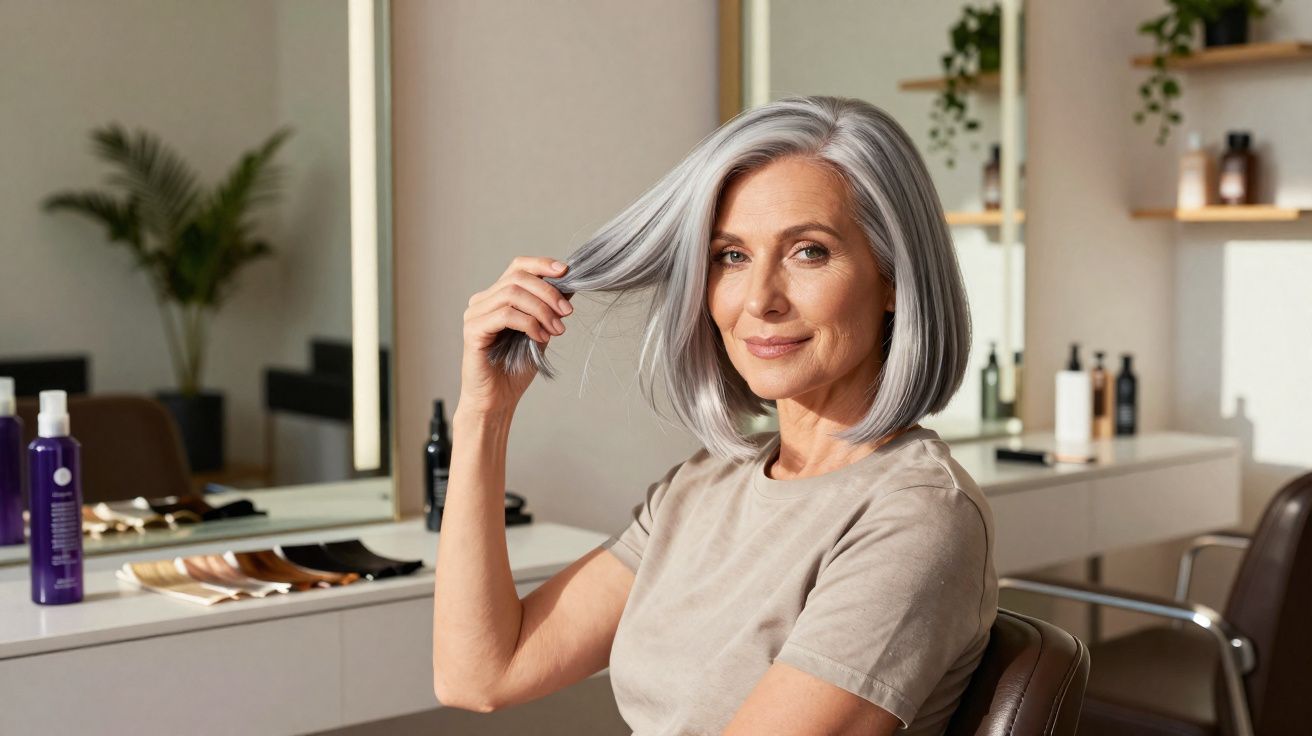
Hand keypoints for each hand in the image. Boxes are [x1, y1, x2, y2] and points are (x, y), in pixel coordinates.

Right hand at [459, 256, 572, 416]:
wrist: (497, 400)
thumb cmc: (514, 369)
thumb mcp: (540, 332)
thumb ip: (548, 310)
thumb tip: (570, 288)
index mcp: (496, 297)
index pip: (518, 267)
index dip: (542, 264)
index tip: (566, 272)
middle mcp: (482, 301)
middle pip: (518, 278)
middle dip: (548, 293)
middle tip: (566, 313)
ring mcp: (475, 315)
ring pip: (513, 294)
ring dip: (542, 310)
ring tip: (557, 330)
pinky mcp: (473, 331)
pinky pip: (505, 315)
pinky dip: (529, 323)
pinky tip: (540, 338)